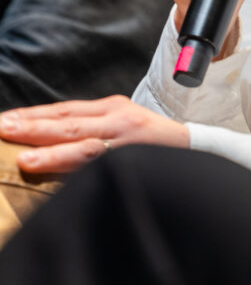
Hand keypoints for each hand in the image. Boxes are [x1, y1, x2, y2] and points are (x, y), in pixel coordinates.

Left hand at [0, 96, 188, 173]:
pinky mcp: (137, 157)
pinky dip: (81, 171)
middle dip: (33, 126)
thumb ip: (93, 130)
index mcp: (111, 108)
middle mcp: (118, 118)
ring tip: (25, 158)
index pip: (65, 111)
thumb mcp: (123, 125)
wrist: (198, 149)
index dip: (35, 115)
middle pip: (69, 123)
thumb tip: (50, 142)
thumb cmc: (154, 142)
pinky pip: (103, 165)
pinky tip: (62, 176)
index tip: (6, 119)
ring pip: (84, 144)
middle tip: (3, 128)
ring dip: (52, 151)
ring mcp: (128, 139)